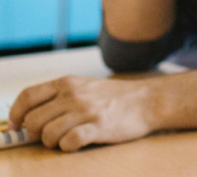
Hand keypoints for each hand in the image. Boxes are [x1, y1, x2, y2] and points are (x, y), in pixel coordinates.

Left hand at [8, 76, 156, 151]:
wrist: (148, 101)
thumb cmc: (114, 97)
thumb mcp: (84, 86)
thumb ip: (58, 96)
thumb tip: (26, 116)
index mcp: (67, 83)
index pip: (27, 97)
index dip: (15, 114)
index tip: (16, 126)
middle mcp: (74, 95)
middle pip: (34, 121)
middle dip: (36, 134)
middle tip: (47, 135)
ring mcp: (86, 111)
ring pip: (48, 134)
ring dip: (52, 142)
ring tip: (65, 139)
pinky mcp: (99, 127)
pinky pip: (69, 143)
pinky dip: (68, 146)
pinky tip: (78, 142)